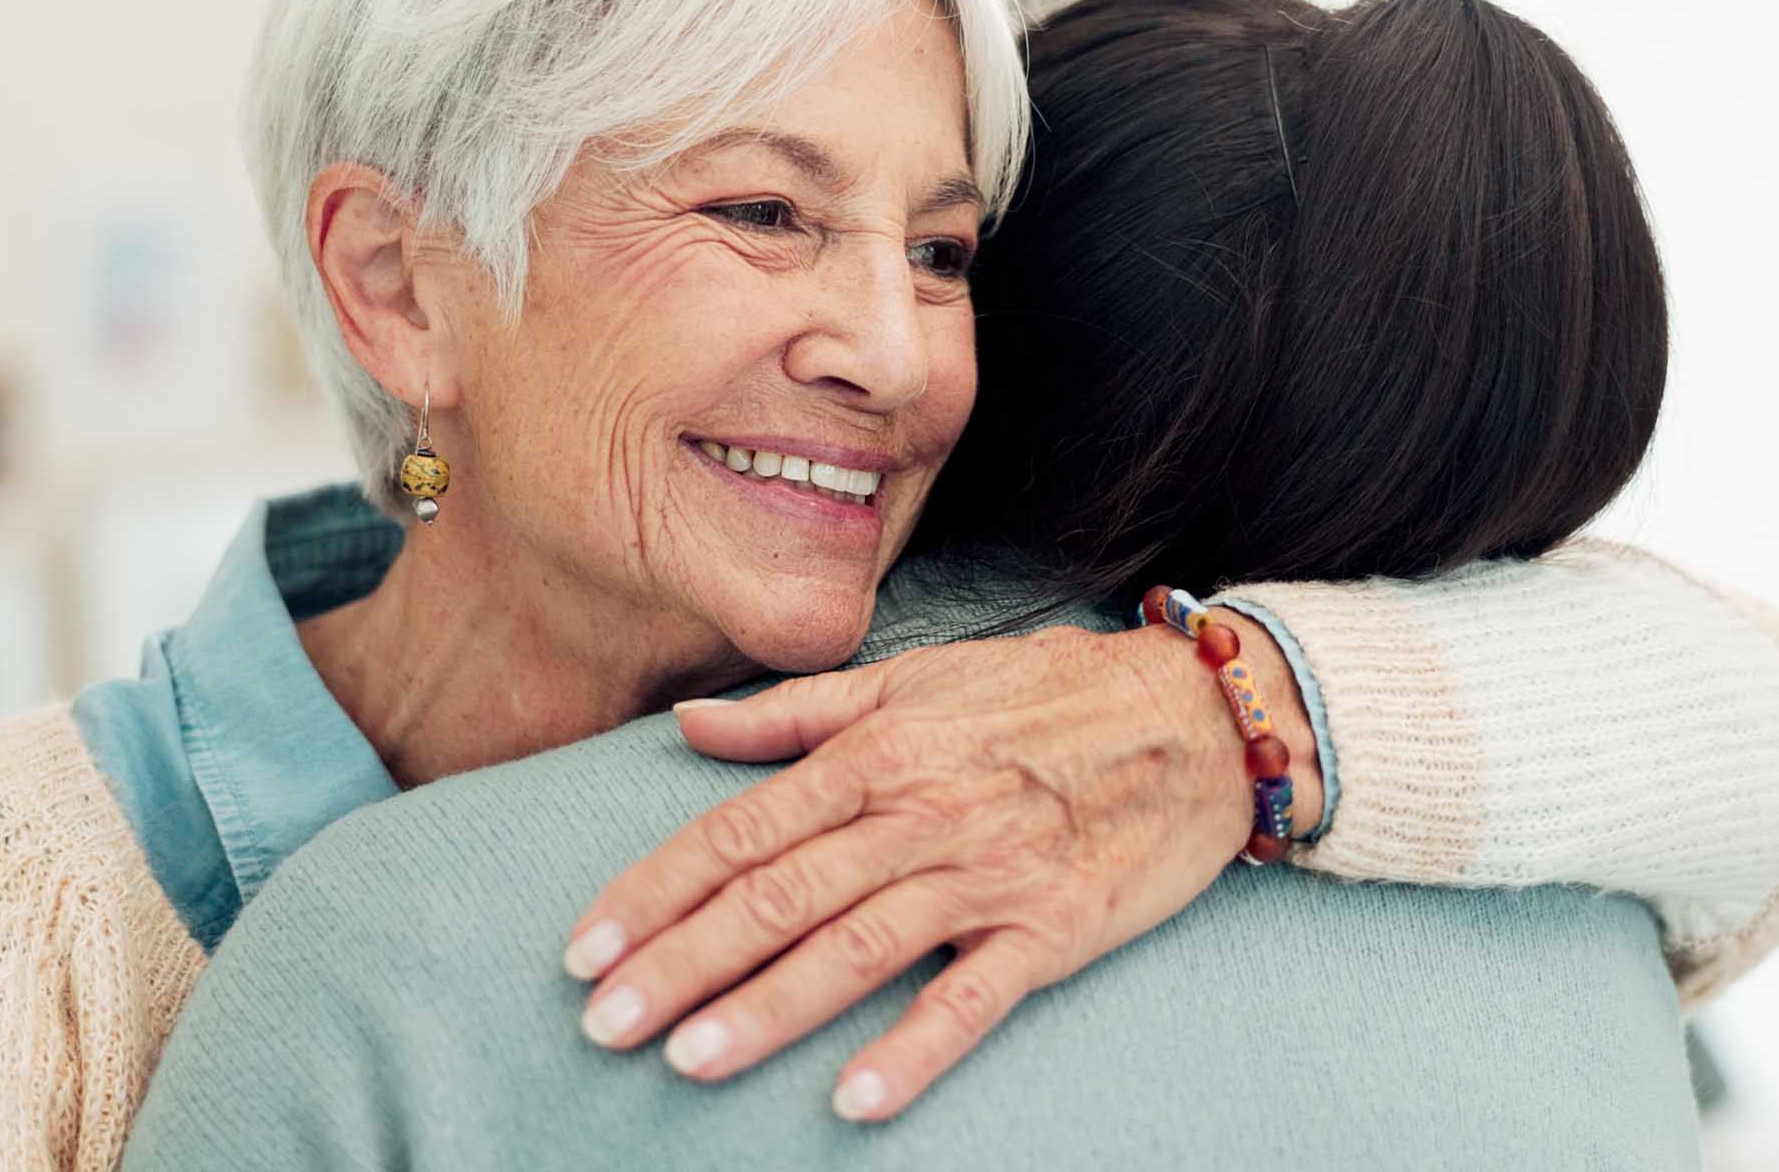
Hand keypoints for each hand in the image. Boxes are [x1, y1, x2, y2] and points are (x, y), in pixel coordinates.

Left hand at [563, 616, 1320, 1120]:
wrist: (1193, 715)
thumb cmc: (1040, 693)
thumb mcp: (910, 678)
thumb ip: (793, 710)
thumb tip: (688, 724)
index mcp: (874, 752)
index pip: (739, 830)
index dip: (654, 891)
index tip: (586, 948)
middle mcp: (917, 814)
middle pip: (777, 897)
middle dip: (681, 963)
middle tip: (601, 1024)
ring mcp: (985, 875)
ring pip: (856, 948)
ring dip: (768, 1009)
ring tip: (686, 1060)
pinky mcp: (1051, 929)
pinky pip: (974, 998)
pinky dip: (914, 1050)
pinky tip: (853, 1100)